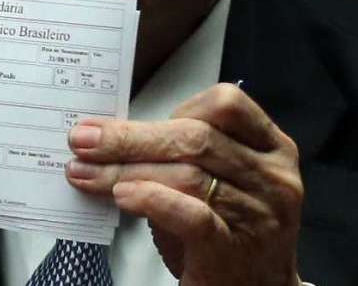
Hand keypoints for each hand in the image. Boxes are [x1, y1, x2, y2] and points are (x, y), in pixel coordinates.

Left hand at [65, 83, 302, 285]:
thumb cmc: (232, 234)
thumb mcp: (222, 182)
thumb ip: (186, 154)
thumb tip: (115, 135)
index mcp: (272, 149)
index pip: (226, 105)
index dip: (176, 106)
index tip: (132, 120)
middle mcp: (271, 178)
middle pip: (196, 138)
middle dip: (131, 137)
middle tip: (85, 140)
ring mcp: (257, 215)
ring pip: (186, 174)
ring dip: (125, 170)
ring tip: (86, 173)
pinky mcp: (232, 252)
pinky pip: (191, 215)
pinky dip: (152, 199)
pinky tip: (123, 196)